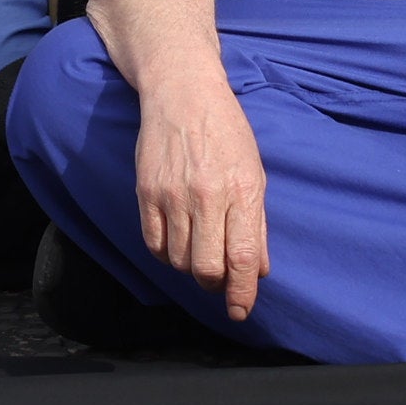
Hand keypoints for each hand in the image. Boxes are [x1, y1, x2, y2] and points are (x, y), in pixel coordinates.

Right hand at [134, 68, 269, 326]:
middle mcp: (206, 197)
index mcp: (242, 191)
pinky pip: (153, 244)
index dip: (242, 293)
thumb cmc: (226, 132)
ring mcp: (172, 196)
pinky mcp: (146, 193)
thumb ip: (258, 224)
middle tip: (220, 276)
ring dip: (191, 267)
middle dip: (216, 283)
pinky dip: (166, 253)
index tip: (240, 311)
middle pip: (207, 267)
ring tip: (199, 250)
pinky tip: (177, 242)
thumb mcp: (254, 172)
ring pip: (179, 261)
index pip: (242, 258)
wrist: (182, 94)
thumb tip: (259, 270)